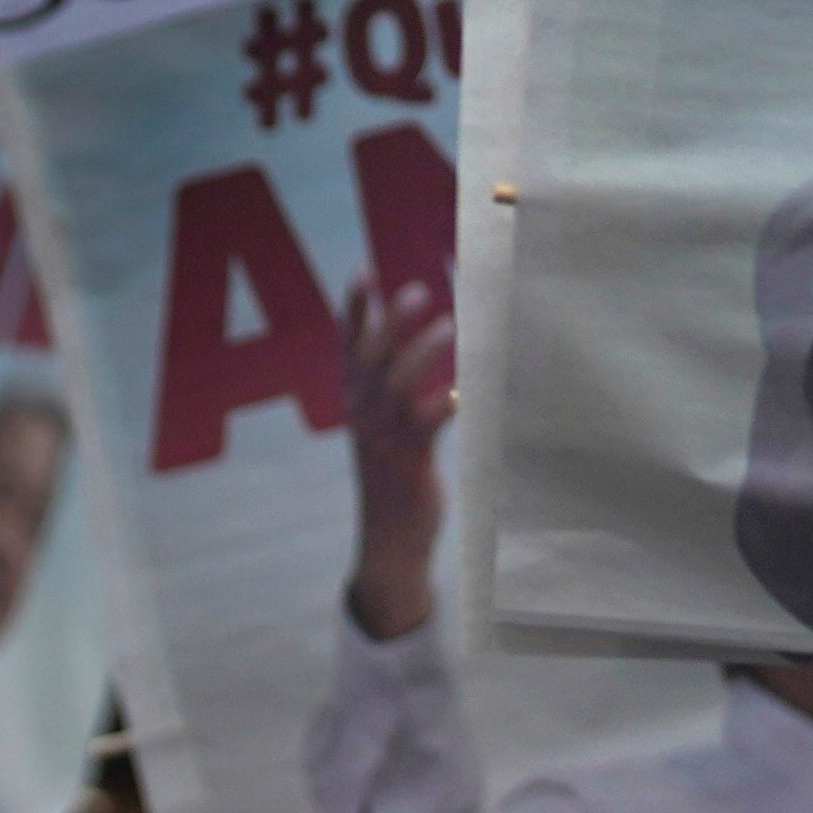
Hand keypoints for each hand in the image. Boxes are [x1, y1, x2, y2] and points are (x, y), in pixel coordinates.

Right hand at [340, 281, 455, 641]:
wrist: (389, 540)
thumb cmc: (396, 478)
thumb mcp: (385, 430)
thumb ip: (393, 391)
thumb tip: (418, 349)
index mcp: (355, 403)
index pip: (348, 346)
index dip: (353, 310)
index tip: (363, 271)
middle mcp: (363, 415)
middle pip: (369, 357)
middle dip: (388, 320)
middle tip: (416, 289)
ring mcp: (382, 438)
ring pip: (394, 385)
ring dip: (420, 352)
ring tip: (450, 325)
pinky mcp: (408, 462)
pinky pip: (425, 425)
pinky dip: (443, 405)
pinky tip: (463, 391)